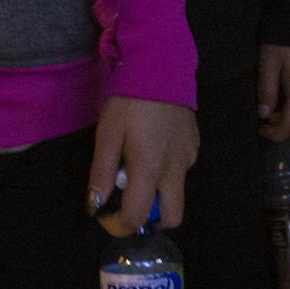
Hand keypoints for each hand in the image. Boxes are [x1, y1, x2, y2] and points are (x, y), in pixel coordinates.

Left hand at [87, 97, 197, 236]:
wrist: (161, 63)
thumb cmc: (129, 99)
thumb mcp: (107, 133)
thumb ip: (101, 172)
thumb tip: (95, 205)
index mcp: (150, 168)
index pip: (137, 217)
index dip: (117, 226)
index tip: (103, 215)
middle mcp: (176, 169)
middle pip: (171, 217)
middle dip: (149, 220)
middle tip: (127, 202)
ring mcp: (189, 157)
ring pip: (177, 193)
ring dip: (157, 193)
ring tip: (135, 164)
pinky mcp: (194, 144)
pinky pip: (180, 170)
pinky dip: (164, 172)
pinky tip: (150, 147)